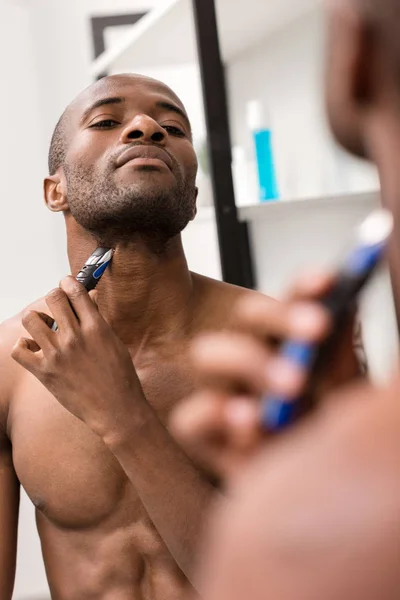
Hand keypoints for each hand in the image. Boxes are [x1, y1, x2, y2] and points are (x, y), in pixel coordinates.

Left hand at [12, 276, 143, 440]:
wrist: (116, 410)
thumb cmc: (120, 377)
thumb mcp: (114, 342)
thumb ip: (98, 320)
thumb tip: (90, 298)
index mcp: (96, 327)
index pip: (75, 291)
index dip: (68, 283)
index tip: (66, 284)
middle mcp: (75, 337)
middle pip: (53, 298)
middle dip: (54, 298)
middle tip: (57, 307)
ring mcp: (57, 355)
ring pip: (31, 319)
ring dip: (37, 319)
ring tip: (44, 328)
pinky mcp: (44, 372)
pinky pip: (19, 349)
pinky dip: (24, 345)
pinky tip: (34, 348)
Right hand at [171, 270, 363, 480]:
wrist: (313, 497)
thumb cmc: (330, 441)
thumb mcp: (345, 397)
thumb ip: (341, 356)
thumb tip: (343, 305)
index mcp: (290, 343)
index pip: (290, 300)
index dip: (303, 286)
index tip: (327, 281)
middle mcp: (256, 360)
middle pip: (248, 316)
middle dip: (279, 317)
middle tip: (317, 329)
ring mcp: (227, 393)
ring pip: (209, 352)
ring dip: (248, 361)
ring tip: (292, 387)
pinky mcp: (206, 434)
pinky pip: (190, 418)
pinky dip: (216, 415)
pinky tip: (251, 422)